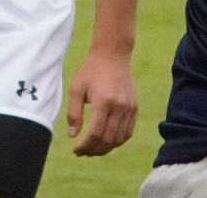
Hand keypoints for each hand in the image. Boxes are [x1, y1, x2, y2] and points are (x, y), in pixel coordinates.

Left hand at [66, 43, 138, 157]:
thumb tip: (72, 135)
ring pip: (119, 139)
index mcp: (103, 102)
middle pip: (107, 140)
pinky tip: (107, 141)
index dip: (85, 146)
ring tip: (94, 149)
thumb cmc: (91, 69)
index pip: (95, 134)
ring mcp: (129, 108)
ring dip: (106, 149)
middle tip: (83, 152)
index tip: (76, 150)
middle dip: (94, 150)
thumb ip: (73, 112)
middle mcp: (119, 107)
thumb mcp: (76, 87)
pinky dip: (117, 141)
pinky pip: (128, 132)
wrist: (112, 54)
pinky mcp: (134, 108)